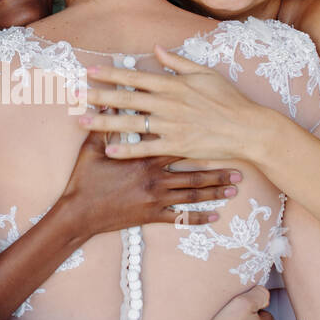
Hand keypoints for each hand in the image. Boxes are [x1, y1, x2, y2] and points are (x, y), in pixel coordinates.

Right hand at [60, 130, 240, 231]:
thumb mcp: (92, 149)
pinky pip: (181, 217)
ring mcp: (157, 198)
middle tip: (239, 168)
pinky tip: (216, 216)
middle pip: (194, 172)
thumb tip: (106, 102)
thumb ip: (104, 125)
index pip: (178, 144)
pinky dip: (200, 218)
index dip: (199, 139)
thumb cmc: (85, 181)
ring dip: (215, 190)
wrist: (79, 214)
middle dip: (217, 170)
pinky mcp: (152, 215)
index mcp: (145, 158)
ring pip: (193, 194)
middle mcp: (156, 177)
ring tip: (234, 188)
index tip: (218, 134)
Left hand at [78, 46, 283, 165]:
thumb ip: (178, 62)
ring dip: (104, 122)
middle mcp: (168, 103)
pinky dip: (127, 150)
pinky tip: (108, 151)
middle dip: (98, 95)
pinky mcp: (176, 146)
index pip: (135, 77)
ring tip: (81, 121)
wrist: (247, 128)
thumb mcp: (205, 73)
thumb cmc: (229, 99)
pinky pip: (146, 148)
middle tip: (74, 95)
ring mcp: (171, 126)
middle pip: (126, 98)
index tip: (90, 72)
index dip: (110, 74)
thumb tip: (156, 48)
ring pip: (130, 123)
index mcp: (173, 84)